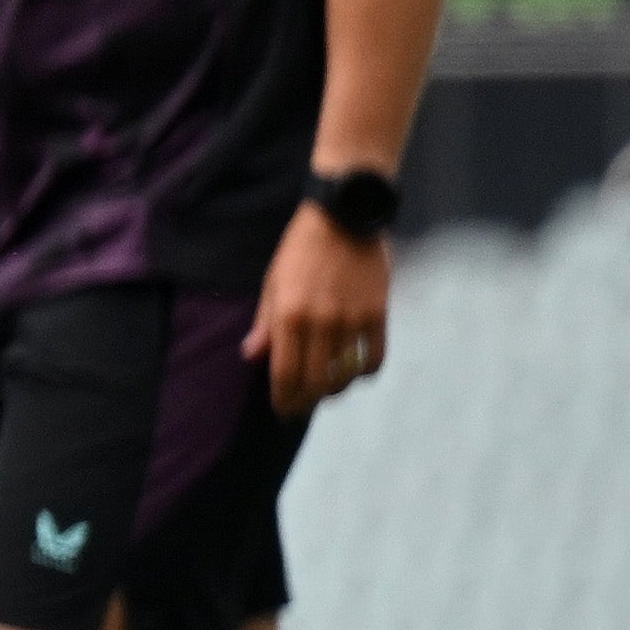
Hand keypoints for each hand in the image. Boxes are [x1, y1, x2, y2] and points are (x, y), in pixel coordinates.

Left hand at [251, 200, 394, 414]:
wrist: (342, 219)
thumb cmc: (300, 251)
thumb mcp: (272, 283)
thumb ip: (264, 324)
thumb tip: (252, 357)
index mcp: (288, 315)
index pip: (285, 373)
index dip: (283, 398)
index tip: (282, 410)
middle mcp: (320, 322)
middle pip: (315, 381)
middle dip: (305, 401)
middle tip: (301, 407)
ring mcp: (351, 320)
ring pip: (344, 374)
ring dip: (334, 390)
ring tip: (325, 390)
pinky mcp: (377, 314)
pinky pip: (374, 358)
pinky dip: (364, 372)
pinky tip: (354, 371)